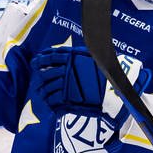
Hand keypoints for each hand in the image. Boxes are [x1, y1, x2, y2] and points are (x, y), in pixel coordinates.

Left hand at [31, 43, 146, 128]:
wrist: (116, 90)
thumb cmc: (108, 72)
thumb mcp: (96, 56)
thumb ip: (83, 54)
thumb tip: (76, 48)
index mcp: (72, 57)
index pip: (50, 56)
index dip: (40, 60)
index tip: (36, 62)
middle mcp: (67, 69)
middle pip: (46, 73)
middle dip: (40, 78)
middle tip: (38, 81)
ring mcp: (67, 85)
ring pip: (48, 88)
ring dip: (43, 91)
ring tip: (41, 93)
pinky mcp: (69, 99)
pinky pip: (54, 101)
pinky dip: (50, 102)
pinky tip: (49, 103)